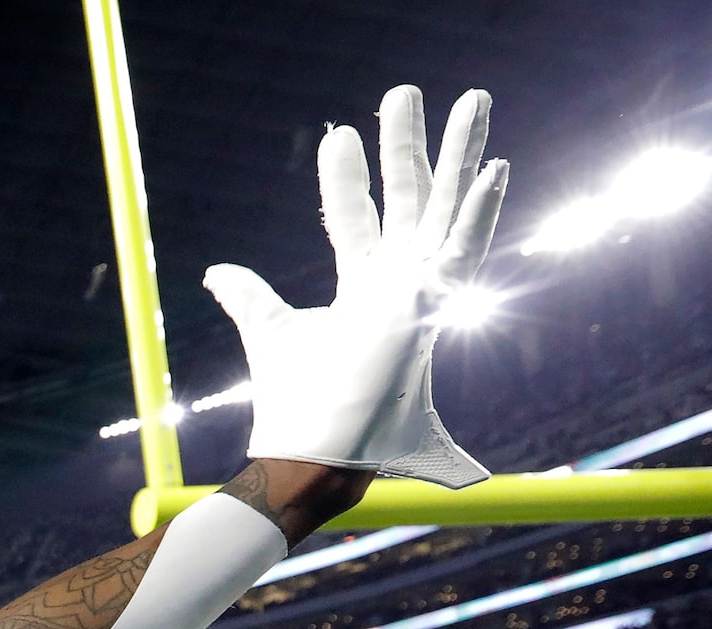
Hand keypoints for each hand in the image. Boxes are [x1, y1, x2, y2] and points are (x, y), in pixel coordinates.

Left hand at [205, 86, 506, 488]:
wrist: (311, 455)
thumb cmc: (300, 409)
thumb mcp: (270, 333)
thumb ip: (249, 296)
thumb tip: (215, 271)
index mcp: (365, 291)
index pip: (356, 219)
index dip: (345, 178)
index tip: (339, 133)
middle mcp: (397, 286)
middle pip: (409, 199)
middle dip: (409, 144)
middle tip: (406, 90)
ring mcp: (416, 293)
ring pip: (442, 208)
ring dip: (456, 153)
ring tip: (472, 97)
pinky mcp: (429, 310)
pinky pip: (462, 252)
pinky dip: (479, 212)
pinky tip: (495, 168)